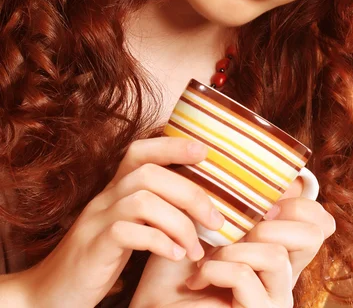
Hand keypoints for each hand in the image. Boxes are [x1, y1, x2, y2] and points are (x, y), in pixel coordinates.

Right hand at [20, 137, 223, 307]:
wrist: (49, 295)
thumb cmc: (99, 262)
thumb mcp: (127, 229)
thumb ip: (153, 212)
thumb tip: (199, 206)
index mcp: (114, 190)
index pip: (139, 152)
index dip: (171, 146)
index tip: (204, 151)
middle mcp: (104, 199)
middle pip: (150, 174)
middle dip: (190, 193)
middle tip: (216, 221)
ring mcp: (96, 222)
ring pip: (143, 200)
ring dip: (179, 223)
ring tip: (196, 249)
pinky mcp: (93, 248)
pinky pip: (128, 232)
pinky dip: (158, 242)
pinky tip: (175, 256)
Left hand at [130, 177, 335, 307]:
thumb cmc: (179, 266)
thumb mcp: (208, 221)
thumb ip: (234, 197)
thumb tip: (256, 160)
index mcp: (282, 251)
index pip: (320, 223)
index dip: (301, 203)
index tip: (264, 204)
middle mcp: (287, 277)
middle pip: (313, 234)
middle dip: (270, 221)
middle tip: (238, 229)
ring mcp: (275, 300)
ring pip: (275, 254)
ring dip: (233, 248)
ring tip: (208, 256)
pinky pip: (243, 276)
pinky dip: (213, 269)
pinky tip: (196, 278)